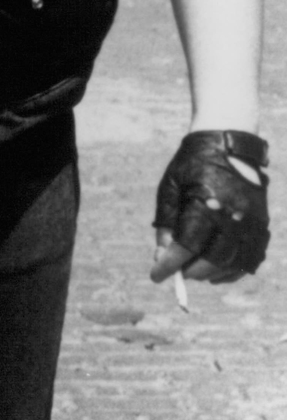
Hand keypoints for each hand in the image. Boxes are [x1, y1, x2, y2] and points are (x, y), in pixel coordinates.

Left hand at [150, 131, 268, 284]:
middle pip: (213, 260)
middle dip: (191, 271)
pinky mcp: (262, 223)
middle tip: (177, 272)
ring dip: (213, 274)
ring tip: (194, 272)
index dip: (169, 265)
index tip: (156, 276)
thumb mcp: (169, 189)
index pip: (186, 247)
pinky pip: (252, 256)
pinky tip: (218, 272)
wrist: (228, 144)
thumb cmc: (191, 165)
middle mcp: (232, 216)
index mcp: (205, 205)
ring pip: (235, 263)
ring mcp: (251, 222)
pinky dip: (234, 269)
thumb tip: (162, 257)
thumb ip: (166, 224)